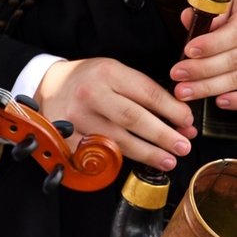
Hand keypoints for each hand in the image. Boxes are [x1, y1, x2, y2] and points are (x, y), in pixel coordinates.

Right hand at [37, 57, 192, 169]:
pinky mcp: (66, 136)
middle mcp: (90, 94)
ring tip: (167, 160)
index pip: (148, 93)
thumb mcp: (116, 73)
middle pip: (134, 119)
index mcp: (107, 73)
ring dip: (147, 153)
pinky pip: (96, 153)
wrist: (49, 85)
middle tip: (182, 146)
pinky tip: (131, 164)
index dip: (173, 111)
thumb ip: (145, 93)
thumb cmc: (89, 80)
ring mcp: (76, 117)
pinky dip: (116, 161)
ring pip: (117, 140)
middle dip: (163, 136)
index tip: (187, 123)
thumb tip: (180, 121)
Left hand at [174, 7, 236, 107]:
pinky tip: (220, 101)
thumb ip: (209, 12)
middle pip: (235, 59)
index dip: (212, 43)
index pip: (234, 34)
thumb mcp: (226, 4)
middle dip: (203, 69)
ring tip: (186, 92)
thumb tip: (187, 17)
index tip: (189, 50)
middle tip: (177, 75)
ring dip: (211, 87)